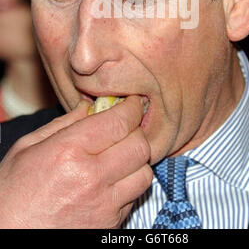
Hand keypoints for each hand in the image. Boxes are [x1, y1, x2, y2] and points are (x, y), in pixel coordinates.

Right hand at [0, 96, 151, 227]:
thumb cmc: (12, 193)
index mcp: (69, 151)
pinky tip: (111, 179)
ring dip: (137, 160)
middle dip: (136, 130)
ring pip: (144, 173)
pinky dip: (129, 184)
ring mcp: (103, 204)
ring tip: (120, 155)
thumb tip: (88, 107)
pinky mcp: (109, 224)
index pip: (119, 121)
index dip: (131, 108)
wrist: (8, 236)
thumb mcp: (27, 149)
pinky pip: (134, 197)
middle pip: (140, 145)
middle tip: (125, 127)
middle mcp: (91, 177)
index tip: (131, 103)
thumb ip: (62, 124)